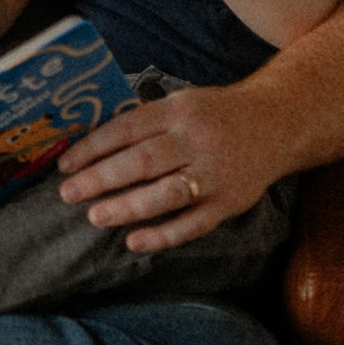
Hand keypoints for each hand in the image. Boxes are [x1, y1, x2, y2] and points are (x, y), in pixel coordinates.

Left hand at [53, 80, 295, 251]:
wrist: (278, 123)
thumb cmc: (216, 114)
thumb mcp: (183, 102)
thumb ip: (146, 121)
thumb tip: (92, 143)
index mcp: (179, 111)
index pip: (127, 129)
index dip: (93, 147)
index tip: (65, 164)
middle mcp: (196, 141)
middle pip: (142, 162)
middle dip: (100, 179)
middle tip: (68, 193)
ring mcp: (215, 174)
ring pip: (166, 195)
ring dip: (127, 208)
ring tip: (95, 216)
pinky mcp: (229, 202)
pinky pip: (193, 224)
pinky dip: (163, 236)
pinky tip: (135, 242)